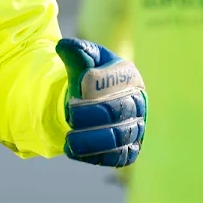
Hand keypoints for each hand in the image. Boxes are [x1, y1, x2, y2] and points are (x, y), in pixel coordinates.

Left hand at [55, 38, 146, 167]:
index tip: (77, 88)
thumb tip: (64, 46)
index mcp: (130, 79)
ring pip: (119, 138)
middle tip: (70, 115)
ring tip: (69, 140)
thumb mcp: (84, 60)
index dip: (99, 87)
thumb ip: (78, 52)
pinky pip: (117, 157)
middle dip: (93, 115)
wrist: (88, 101)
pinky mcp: (129, 149)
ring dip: (93, 141)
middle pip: (120, 112)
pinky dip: (96, 156)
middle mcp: (138, 104)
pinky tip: (73, 150)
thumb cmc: (90, 77)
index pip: (119, 83)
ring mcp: (136, 128)